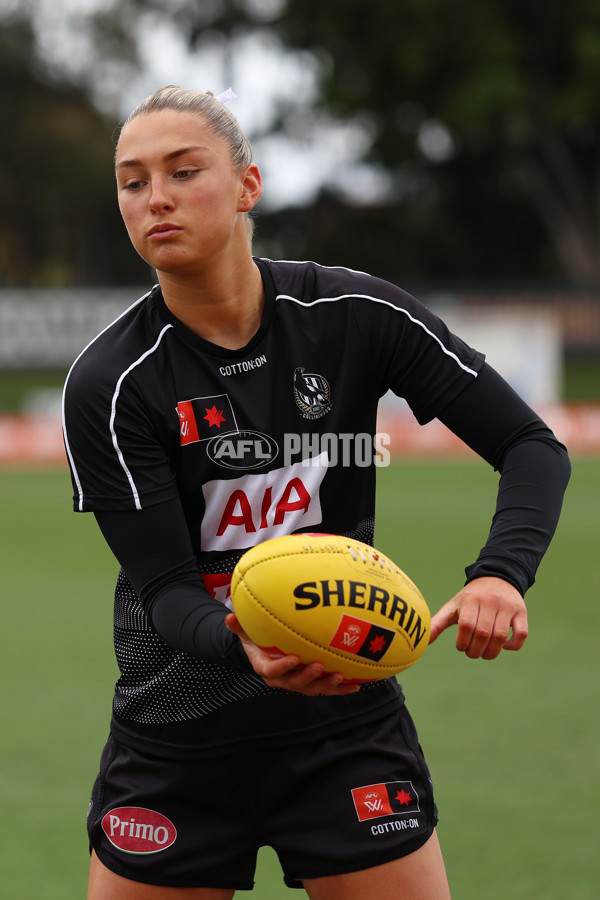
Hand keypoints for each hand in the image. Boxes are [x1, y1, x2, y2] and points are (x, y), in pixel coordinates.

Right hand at [225, 613, 359, 694]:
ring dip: (328, 685)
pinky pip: (328, 689)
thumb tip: (229, 617)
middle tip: (320, 666)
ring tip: (341, 678)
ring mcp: (300, 683)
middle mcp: (284, 679)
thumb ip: (239, 626)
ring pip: (314, 689)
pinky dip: (342, 688)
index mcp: (266, 668)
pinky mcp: (314, 683)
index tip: (294, 658)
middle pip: (296, 683)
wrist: (267, 654)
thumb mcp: (246, 633)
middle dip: (309, 677)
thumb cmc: (257, 641)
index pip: (272, 671)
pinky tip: (357, 685)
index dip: (283, 666)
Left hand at [429, 576, 527, 659]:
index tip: (461, 647)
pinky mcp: (521, 612)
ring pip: (501, 635)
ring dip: (492, 652)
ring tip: (485, 653)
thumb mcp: (453, 606)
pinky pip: (521, 633)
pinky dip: (513, 646)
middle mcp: (489, 601)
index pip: (466, 625)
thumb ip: (438, 623)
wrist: (497, 577)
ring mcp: (507, 607)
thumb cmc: (470, 598)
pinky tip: (504, 647)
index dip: (463, 642)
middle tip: (472, 653)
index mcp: (470, 600)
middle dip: (476, 650)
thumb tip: (423, 641)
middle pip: (483, 633)